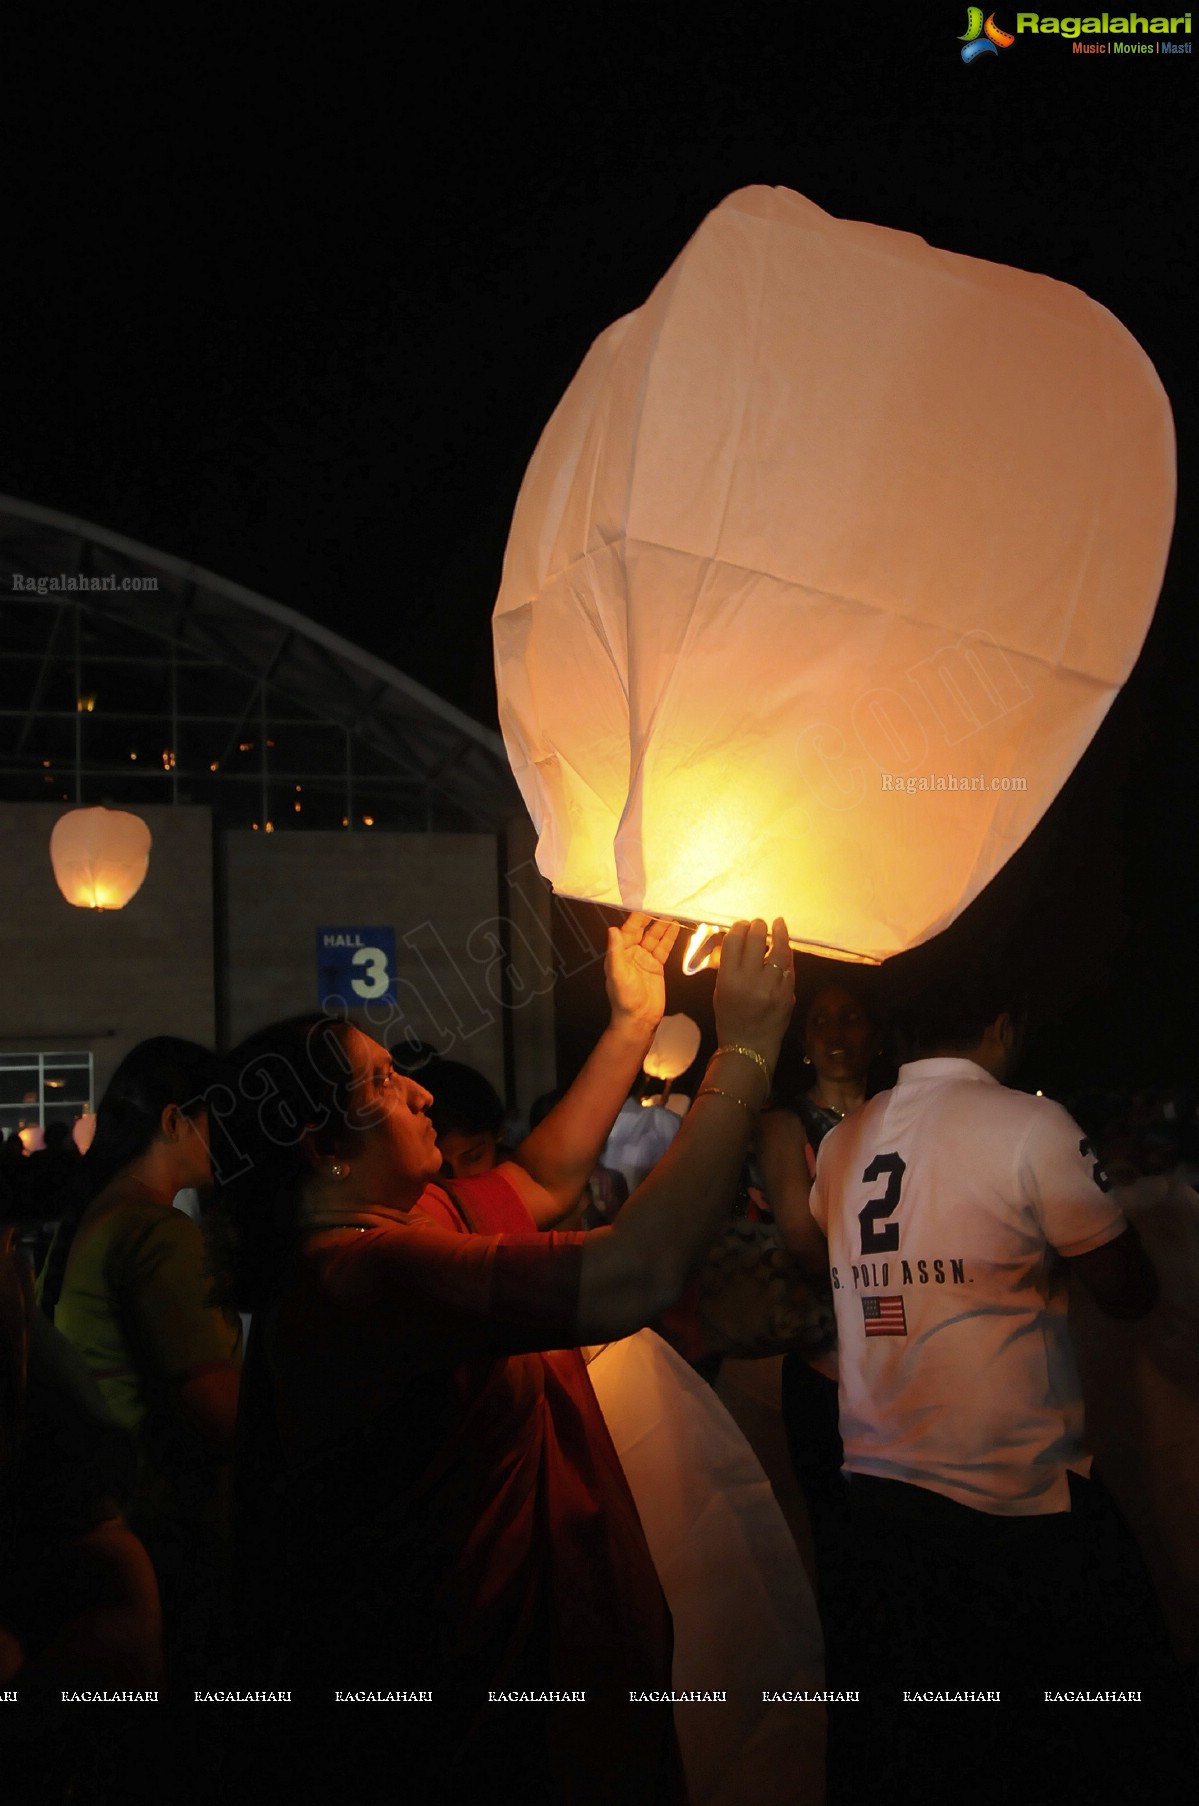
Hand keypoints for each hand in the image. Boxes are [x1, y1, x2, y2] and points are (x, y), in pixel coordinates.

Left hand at [604, 913, 679, 1037]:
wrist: (639, 1019)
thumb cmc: (624, 998)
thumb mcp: (617, 974)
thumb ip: (615, 951)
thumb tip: (612, 929)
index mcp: (620, 952)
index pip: (629, 929)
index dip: (638, 916)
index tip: (647, 901)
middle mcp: (632, 952)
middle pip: (644, 930)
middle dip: (654, 917)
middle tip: (665, 903)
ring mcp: (645, 959)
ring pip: (655, 937)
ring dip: (664, 925)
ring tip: (674, 911)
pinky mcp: (657, 966)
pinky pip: (664, 948)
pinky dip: (670, 938)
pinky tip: (677, 927)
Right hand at [713, 918, 794, 1067]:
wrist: (750, 1047)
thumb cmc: (730, 1019)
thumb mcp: (720, 991)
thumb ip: (729, 967)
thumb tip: (738, 941)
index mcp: (729, 979)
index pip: (733, 941)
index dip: (739, 927)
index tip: (742, 924)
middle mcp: (751, 980)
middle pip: (756, 940)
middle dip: (758, 926)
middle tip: (760, 923)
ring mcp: (773, 987)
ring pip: (779, 950)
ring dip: (779, 934)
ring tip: (778, 925)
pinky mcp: (788, 994)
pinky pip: (790, 967)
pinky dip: (787, 956)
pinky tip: (784, 949)